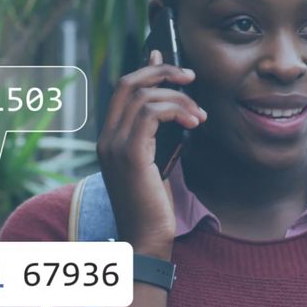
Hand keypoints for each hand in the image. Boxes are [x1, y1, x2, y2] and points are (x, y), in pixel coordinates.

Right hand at [96, 50, 206, 257]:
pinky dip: (176, 111)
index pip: (123, 88)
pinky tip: (194, 123)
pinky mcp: (130, 155)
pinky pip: (150, 114)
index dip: (148, 70)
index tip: (175, 66)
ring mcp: (114, 146)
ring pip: (143, 95)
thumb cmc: (154, 206)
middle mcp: (106, 138)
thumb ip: (161, 134)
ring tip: (200, 115)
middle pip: (129, 83)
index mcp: (110, 138)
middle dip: (163, 72)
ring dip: (178, 98)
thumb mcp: (158, 162)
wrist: (145, 240)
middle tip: (191, 78)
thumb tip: (174, 105)